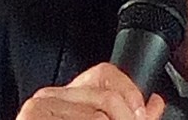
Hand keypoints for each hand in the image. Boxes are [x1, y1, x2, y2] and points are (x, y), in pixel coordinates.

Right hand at [16, 62, 164, 118]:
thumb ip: (127, 116)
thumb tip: (155, 104)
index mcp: (66, 94)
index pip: (105, 72)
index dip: (129, 91)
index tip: (142, 113)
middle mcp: (49, 95)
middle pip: (106, 98)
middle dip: (128, 119)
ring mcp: (37, 108)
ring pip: (98, 117)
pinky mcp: (31, 119)